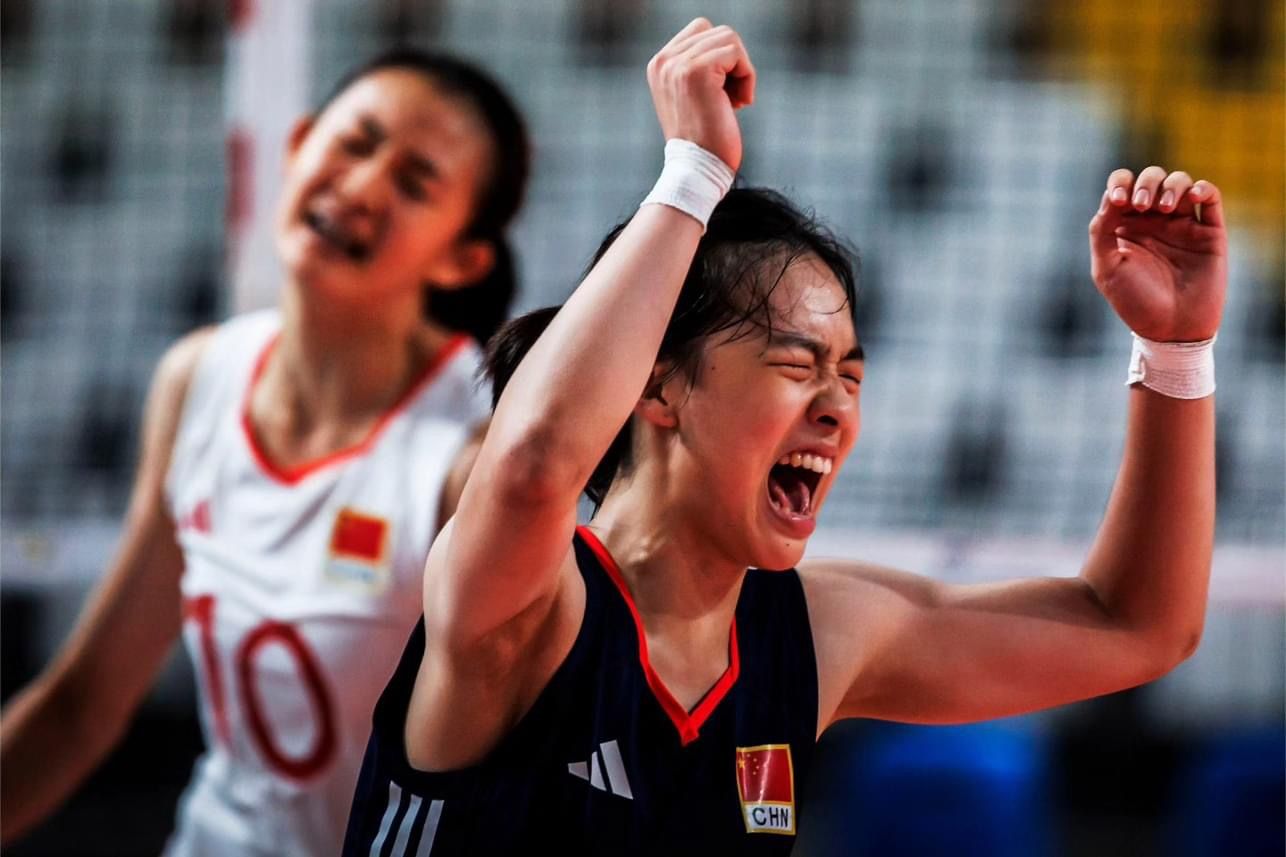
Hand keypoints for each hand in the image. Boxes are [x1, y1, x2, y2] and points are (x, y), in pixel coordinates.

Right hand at [646, 18, 754, 171]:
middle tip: (730, 97)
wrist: (696, 171)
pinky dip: (747, 77)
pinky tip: (739, 104)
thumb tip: (728, 48)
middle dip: (733, 62)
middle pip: (716, 31)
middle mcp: (663, 61)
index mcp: (658, 65)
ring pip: (729, 38)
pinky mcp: (696, 70)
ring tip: (734, 101)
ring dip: (742, 70)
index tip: (720, 92)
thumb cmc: (703, 142)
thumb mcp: (692, 98)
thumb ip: (699, 68)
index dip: (721, 58)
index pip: (701, 31)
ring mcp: (677, 64)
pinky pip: (736, 52)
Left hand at [1088, 167, 1226, 341]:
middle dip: (1145, 183)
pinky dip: (1202, 188)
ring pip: (1180, 182)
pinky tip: (1192, 196)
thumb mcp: (1107, 268)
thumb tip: (1110, 199)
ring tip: (1163, 208)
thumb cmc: (1135, 302)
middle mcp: (1154, 220)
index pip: (1122, 187)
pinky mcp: (1209, 232)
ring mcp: (1182, 224)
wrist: (1171, 328)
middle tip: (1141, 204)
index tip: (1118, 202)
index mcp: (1126, 226)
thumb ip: (1101, 232)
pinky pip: (1210, 198)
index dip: (1119, 184)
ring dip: (1171, 185)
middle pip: (1151, 179)